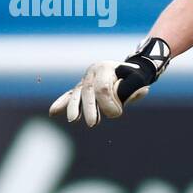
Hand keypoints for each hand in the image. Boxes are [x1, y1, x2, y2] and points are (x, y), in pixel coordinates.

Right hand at [47, 37, 170, 127]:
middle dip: (90, 108)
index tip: (117, 113)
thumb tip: (125, 97)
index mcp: (106, 68)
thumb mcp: (138, 81)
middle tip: (93, 124)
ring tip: (73, 120)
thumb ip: (132, 89)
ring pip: (77, 93)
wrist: (128, 71)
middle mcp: (93, 71)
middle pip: (88, 91)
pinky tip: (53, 112)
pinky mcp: (81, 87)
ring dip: (74, 108)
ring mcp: (85, 79)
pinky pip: (70, 95)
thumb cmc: (135, 78)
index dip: (108, 102)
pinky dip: (62, 103)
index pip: (103, 87)